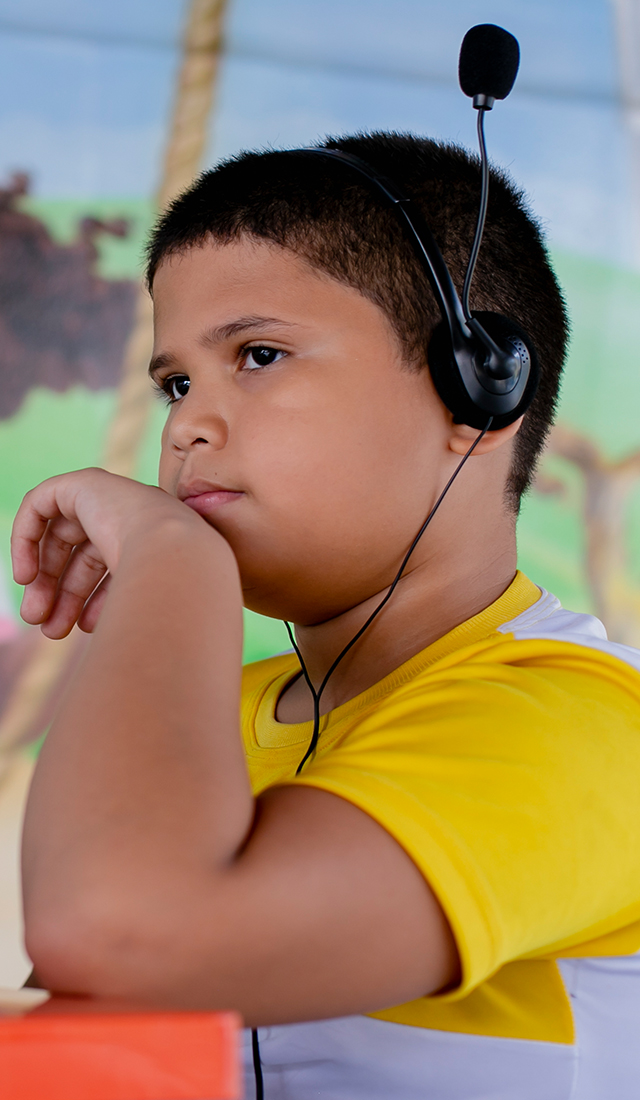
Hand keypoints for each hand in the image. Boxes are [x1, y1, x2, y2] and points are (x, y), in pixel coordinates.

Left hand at [11, 468, 197, 638]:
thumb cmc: (170, 592)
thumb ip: (118, 608)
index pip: (110, 566)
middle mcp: (132, 515)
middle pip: (83, 555)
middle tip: (49, 628)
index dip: (92, 599)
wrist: (176, 559)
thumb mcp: (138, 605)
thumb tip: (104, 632)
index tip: (81, 627)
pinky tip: (26, 576)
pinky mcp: (84, 483)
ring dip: (45, 579)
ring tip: (36, 616)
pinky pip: (40, 505)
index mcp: (151, 538)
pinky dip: (25, 539)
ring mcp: (109, 497)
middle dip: (64, 594)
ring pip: (60, 538)